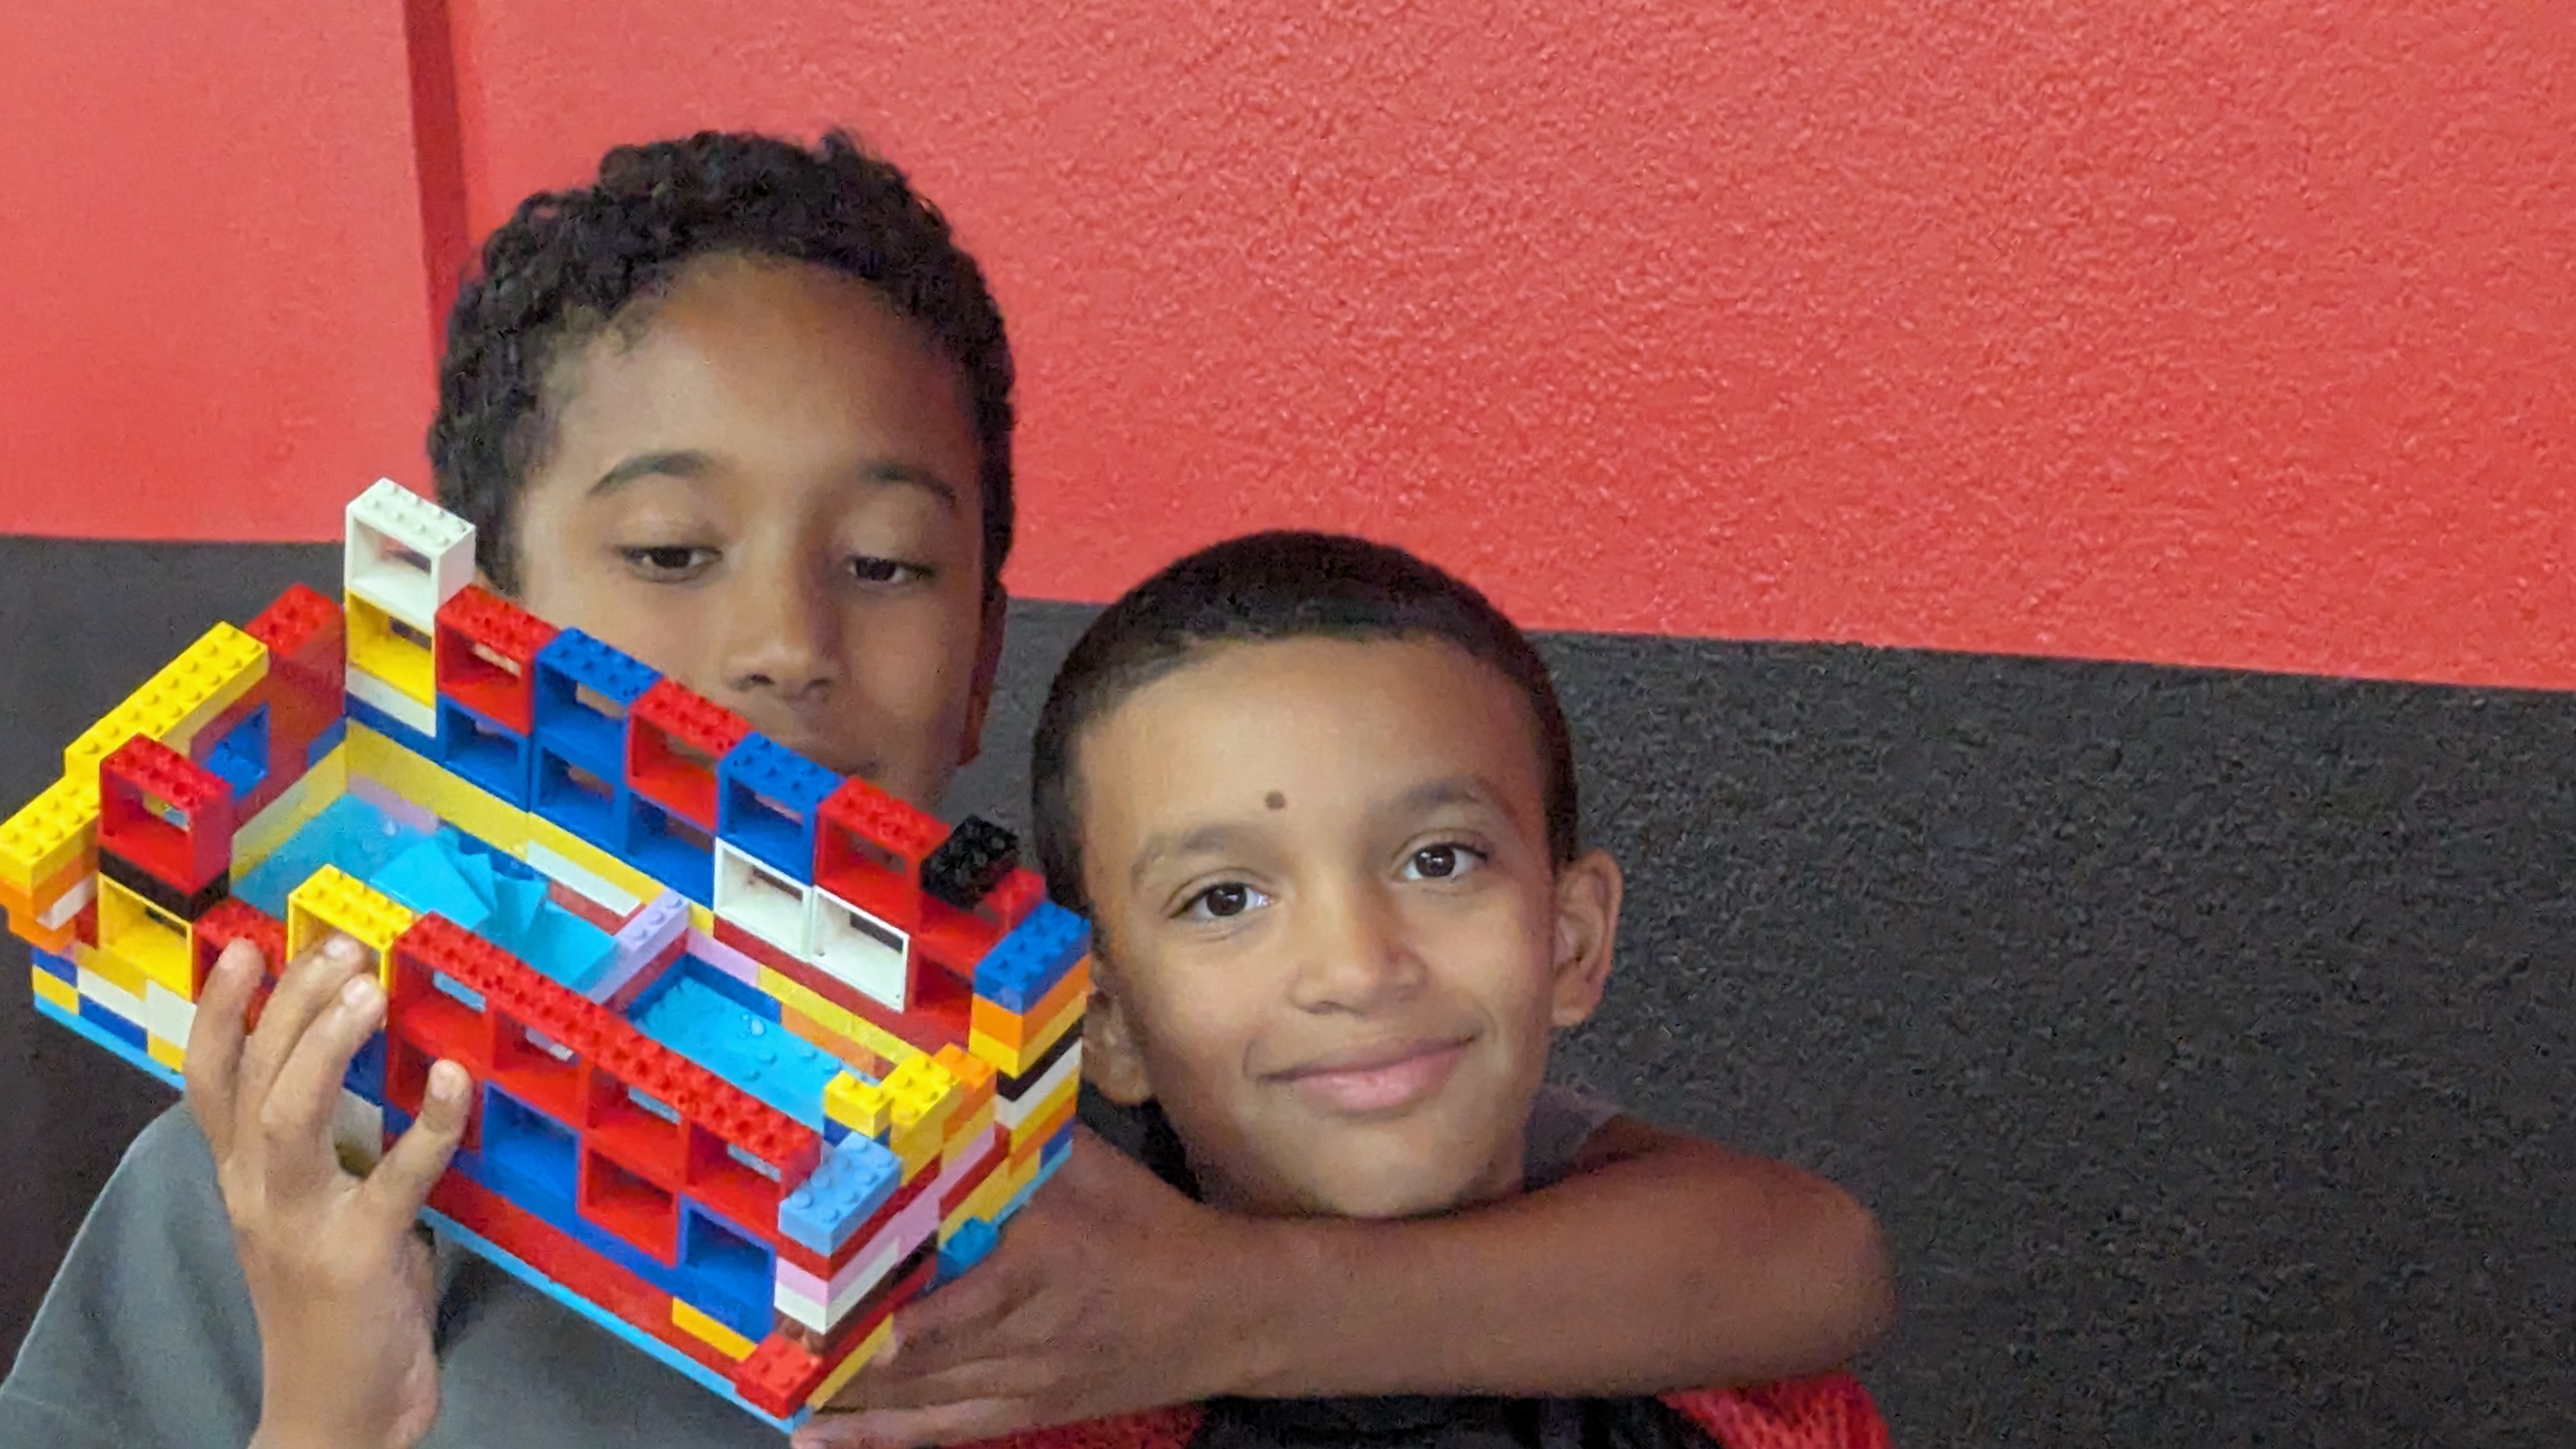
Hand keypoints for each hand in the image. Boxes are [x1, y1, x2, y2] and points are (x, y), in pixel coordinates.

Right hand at [186, 933, 472, 1448]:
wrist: (336, 1414)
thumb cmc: (337, 1304)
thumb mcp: (314, 1213)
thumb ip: (328, 1147)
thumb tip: (373, 1064)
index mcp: (245, 1178)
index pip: (211, 1080)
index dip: (222, 1011)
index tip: (248, 945)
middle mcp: (259, 1192)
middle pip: (254, 1078)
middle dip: (291, 1004)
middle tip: (340, 950)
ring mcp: (303, 1224)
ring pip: (292, 1114)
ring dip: (329, 1046)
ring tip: (370, 991)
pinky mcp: (361, 1256)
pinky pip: (398, 1178)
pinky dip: (431, 1125)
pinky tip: (456, 1082)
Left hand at [797, 1127, 1264, 1446]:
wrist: (1227, 1316)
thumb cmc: (1154, 1231)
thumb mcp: (1097, 1169)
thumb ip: (1025, 1138)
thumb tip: (955, 1091)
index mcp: (1044, 1258)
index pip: (953, 1286)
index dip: (884, 1298)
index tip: (819, 1290)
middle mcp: (1030, 1327)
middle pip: (921, 1346)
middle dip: (843, 1346)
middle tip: (772, 1339)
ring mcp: (1028, 1379)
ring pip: (923, 1391)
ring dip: (847, 1390)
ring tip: (777, 1381)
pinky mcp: (1030, 1411)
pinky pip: (945, 1429)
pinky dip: (881, 1436)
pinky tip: (822, 1438)